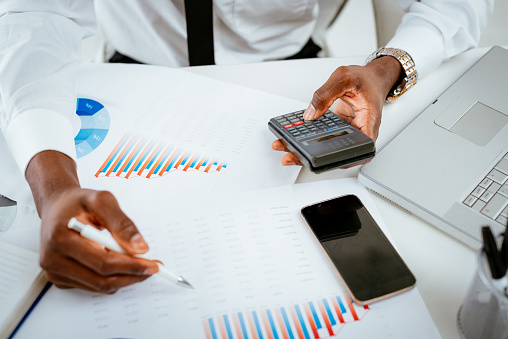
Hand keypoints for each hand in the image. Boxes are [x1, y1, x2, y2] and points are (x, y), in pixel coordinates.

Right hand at [26, 151, 158, 292]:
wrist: (57, 207)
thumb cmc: (78, 202)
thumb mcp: (102, 201)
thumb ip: (122, 223)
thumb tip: (140, 248)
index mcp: (60, 238)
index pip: (102, 262)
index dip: (131, 266)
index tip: (152, 265)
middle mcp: (52, 259)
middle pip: (101, 280)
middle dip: (132, 275)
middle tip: (152, 268)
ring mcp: (54, 271)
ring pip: (98, 286)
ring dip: (124, 278)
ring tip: (140, 264)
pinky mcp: (60, 278)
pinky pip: (93, 286)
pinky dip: (111, 279)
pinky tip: (121, 264)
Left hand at [272, 56, 402, 165]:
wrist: (371, 77)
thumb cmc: (366, 79)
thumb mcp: (344, 78)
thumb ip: (325, 94)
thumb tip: (311, 113)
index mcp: (368, 122)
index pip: (359, 149)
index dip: (342, 160)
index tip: (323, 162)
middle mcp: (358, 131)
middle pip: (337, 152)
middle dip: (312, 158)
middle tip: (292, 157)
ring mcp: (347, 131)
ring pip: (327, 146)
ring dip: (306, 149)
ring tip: (286, 148)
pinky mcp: (339, 128)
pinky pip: (323, 136)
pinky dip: (308, 136)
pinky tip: (293, 134)